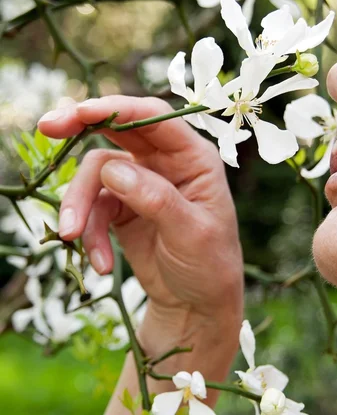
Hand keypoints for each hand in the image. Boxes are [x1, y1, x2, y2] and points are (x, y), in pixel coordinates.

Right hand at [38, 96, 243, 350]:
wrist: (196, 305)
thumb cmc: (210, 266)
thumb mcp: (192, 234)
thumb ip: (155, 199)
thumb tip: (112, 170)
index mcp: (194, 158)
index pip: (154, 118)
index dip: (117, 109)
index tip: (80, 112)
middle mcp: (166, 163)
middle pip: (117, 131)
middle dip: (81, 127)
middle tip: (48, 128)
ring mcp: (140, 183)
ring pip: (96, 174)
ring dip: (79, 204)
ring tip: (71, 237)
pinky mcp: (121, 208)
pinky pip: (92, 209)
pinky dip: (89, 234)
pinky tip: (100, 264)